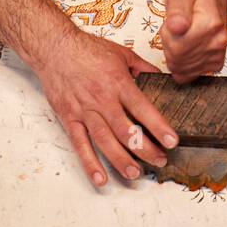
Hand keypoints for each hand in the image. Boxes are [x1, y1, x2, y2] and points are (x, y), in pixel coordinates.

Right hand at [35, 31, 178, 186]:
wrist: (54, 48)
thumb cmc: (86, 49)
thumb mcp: (121, 53)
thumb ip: (143, 68)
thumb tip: (160, 78)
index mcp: (118, 83)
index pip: (142, 109)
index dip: (158, 126)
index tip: (172, 141)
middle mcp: (102, 99)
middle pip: (126, 131)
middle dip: (145, 149)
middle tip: (160, 161)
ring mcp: (84, 111)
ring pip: (105, 141)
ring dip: (121, 160)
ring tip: (135, 174)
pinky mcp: (69, 118)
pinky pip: (80, 144)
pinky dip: (89, 163)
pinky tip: (100, 178)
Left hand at [159, 0, 226, 82]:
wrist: (213, 2)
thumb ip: (176, 9)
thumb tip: (176, 26)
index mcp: (210, 23)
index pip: (177, 44)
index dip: (167, 35)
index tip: (171, 23)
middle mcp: (218, 41)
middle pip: (177, 57)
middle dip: (169, 44)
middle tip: (174, 30)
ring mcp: (217, 55)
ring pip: (181, 68)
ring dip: (174, 55)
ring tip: (181, 37)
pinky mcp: (215, 65)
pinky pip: (188, 75)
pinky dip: (182, 65)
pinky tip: (185, 50)